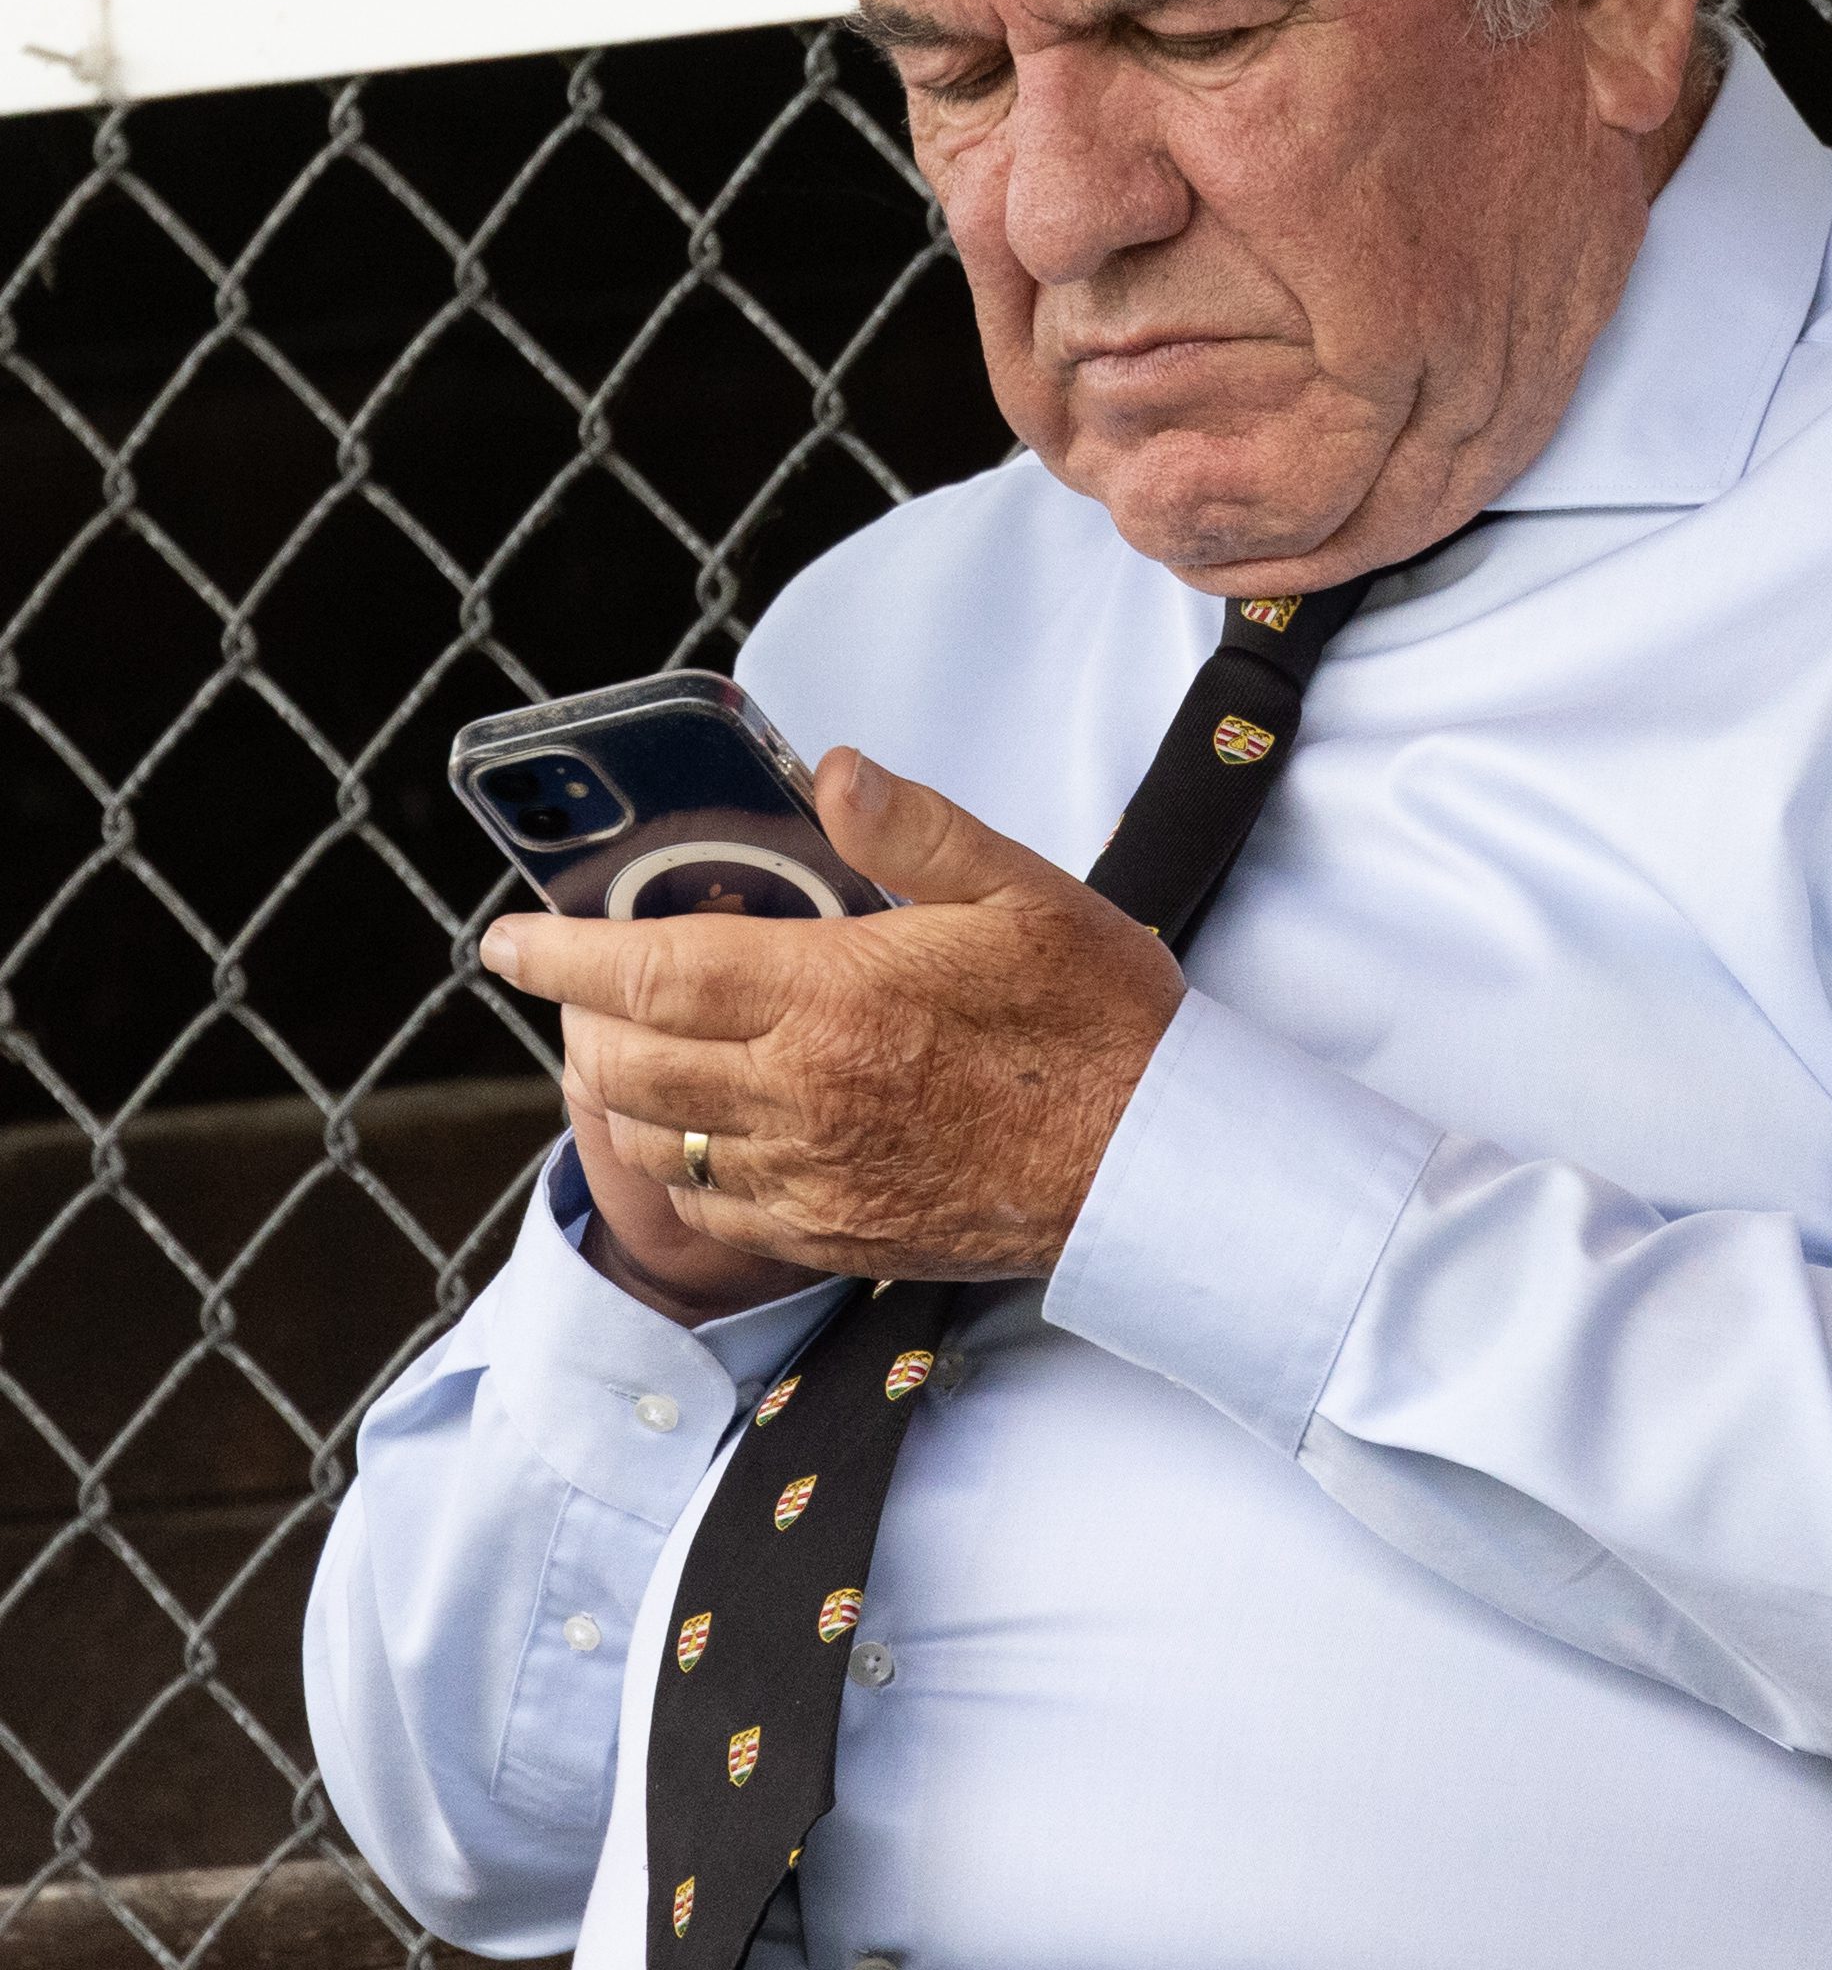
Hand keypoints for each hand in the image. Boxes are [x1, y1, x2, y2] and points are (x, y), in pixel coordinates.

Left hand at [483, 748, 1186, 1303]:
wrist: (1154, 1166)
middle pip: (626, 1060)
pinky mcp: (831, 1235)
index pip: (652, 969)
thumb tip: (831, 769)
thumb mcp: (1020, 888)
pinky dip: (675, 1159)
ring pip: (650, 1139)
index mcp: (835, 997)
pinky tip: (704, 1123)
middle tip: (583, 975)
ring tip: (633, 1040)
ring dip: (619, 1086)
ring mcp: (810, 1176)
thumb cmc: (1098, 1019)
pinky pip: (707, 1205)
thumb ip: (913, 827)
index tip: (505, 936)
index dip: (561, 951)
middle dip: (580, 1014)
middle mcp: (802, 1095)